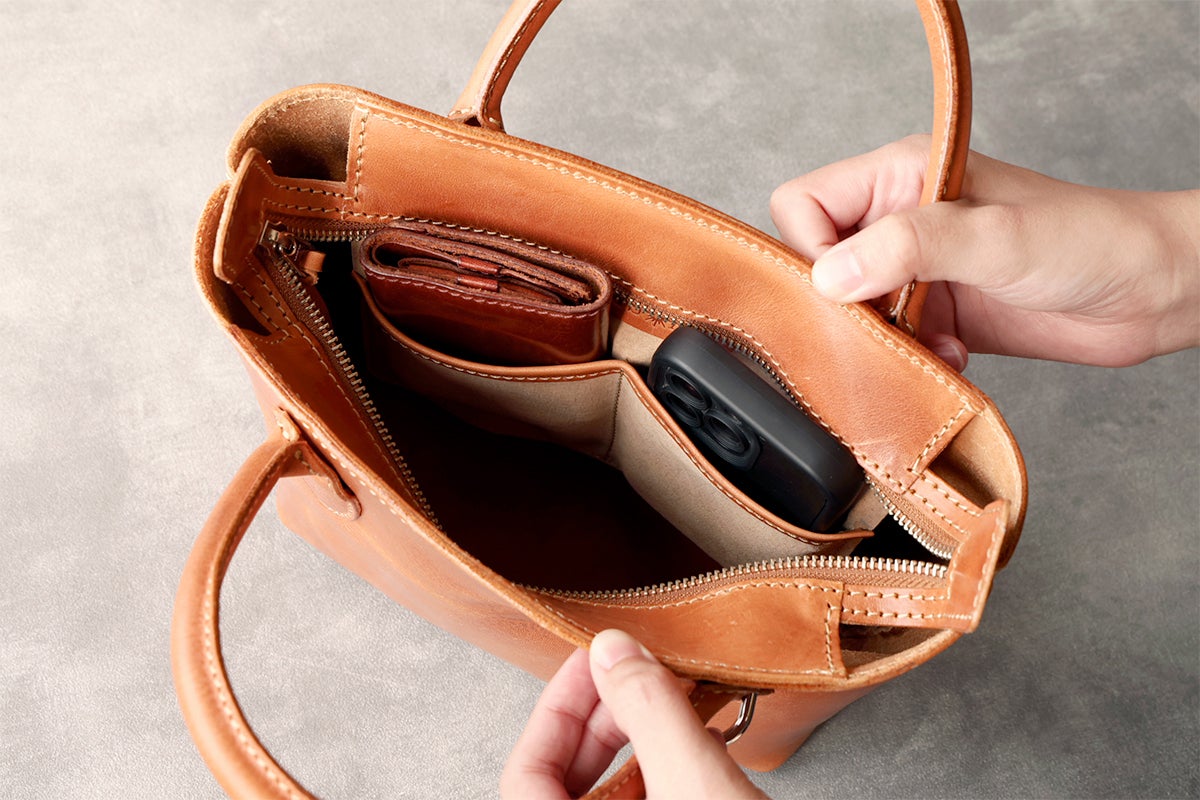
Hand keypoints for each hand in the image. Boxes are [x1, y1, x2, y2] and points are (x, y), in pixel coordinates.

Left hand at [501, 629, 765, 798]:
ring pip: (615, 793)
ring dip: (645, 741)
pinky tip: (705, 741)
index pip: (524, 772)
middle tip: (638, 671)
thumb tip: (613, 649)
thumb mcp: (693, 781)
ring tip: (678, 698)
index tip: (591, 662)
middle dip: (607, 718)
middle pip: (567, 777)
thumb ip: (650, 710)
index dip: (555, 708)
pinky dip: (670, 769)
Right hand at [770, 135, 1199, 368]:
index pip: (802, 205)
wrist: (1151, 292)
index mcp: (899, 176)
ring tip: (929, 343)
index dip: (810, 251)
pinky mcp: (936, 312)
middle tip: (885, 324)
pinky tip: (951, 356)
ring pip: (849, 310)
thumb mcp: (993, 236)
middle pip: (818, 263)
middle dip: (843, 306)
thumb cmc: (1088, 240)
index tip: (846, 290)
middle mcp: (898, 219)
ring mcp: (917, 269)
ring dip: (880, 339)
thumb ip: (908, 248)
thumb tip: (830, 278)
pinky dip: (910, 358)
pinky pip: (888, 341)